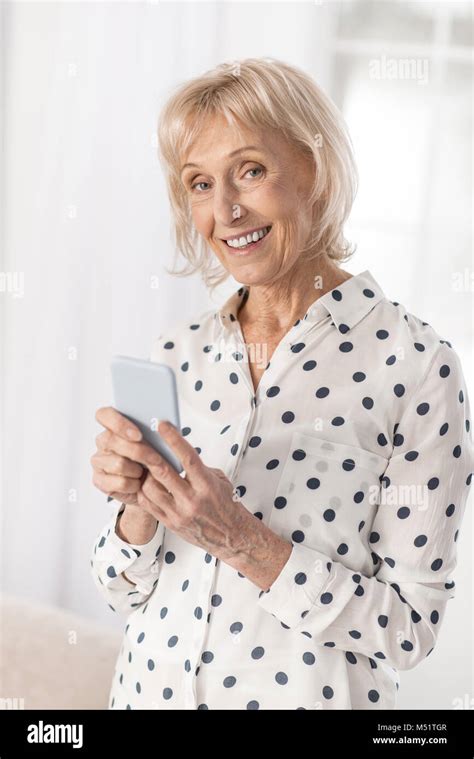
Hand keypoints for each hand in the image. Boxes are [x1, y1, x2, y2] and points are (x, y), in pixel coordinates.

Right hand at [91, 406, 167, 505]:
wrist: (150, 487)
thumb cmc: (153, 458)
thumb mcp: (157, 442)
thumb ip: (154, 431)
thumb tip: (164, 425)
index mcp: (113, 426)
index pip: (104, 415)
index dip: (119, 424)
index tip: (138, 435)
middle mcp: (103, 442)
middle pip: (112, 440)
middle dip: (139, 451)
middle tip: (156, 459)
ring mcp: (98, 461)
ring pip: (118, 463)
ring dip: (138, 470)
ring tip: (145, 472)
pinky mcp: (99, 480)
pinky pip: (119, 483)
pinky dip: (134, 485)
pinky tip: (138, 483)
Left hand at [136, 421, 260, 563]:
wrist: (230, 536)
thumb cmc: (225, 505)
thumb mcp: (218, 480)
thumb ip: (198, 468)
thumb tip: (177, 453)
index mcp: (206, 485)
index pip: (188, 458)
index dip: (174, 439)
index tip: (162, 425)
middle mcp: (192, 500)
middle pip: (163, 472)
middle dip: (149, 454)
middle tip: (140, 441)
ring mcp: (179, 513)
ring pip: (151, 488)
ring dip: (145, 474)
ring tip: (145, 465)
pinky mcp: (169, 523)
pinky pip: (147, 504)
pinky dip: (143, 490)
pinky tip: (146, 483)